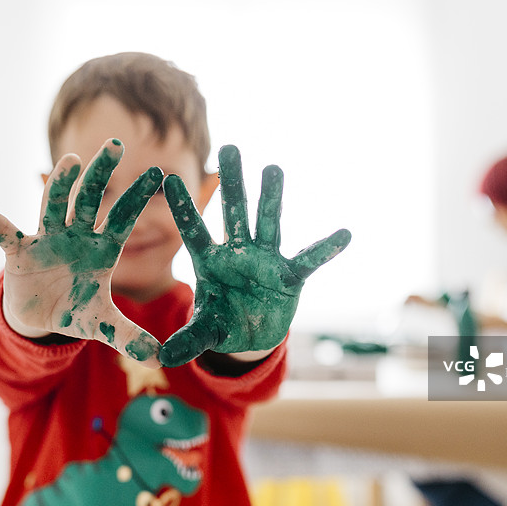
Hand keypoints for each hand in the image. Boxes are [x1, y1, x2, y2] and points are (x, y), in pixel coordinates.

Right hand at [0, 139, 163, 366]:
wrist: (39, 318)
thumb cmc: (75, 310)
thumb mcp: (101, 325)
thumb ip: (128, 336)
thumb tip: (160, 359)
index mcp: (101, 249)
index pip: (122, 219)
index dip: (136, 199)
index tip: (158, 174)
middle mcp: (76, 236)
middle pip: (89, 200)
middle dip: (102, 174)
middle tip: (116, 145)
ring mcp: (47, 239)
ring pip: (53, 206)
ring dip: (60, 185)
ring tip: (70, 162)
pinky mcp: (19, 251)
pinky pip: (3, 232)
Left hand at [159, 145, 351, 366]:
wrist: (251, 337)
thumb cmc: (222, 324)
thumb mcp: (204, 332)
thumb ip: (188, 339)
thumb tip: (162, 358)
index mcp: (210, 262)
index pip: (193, 230)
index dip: (183, 207)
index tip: (167, 178)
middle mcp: (237, 253)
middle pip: (233, 212)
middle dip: (232, 182)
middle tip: (229, 147)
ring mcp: (265, 260)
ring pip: (268, 223)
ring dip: (271, 196)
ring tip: (273, 167)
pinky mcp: (289, 276)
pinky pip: (308, 261)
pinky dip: (325, 249)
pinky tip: (344, 234)